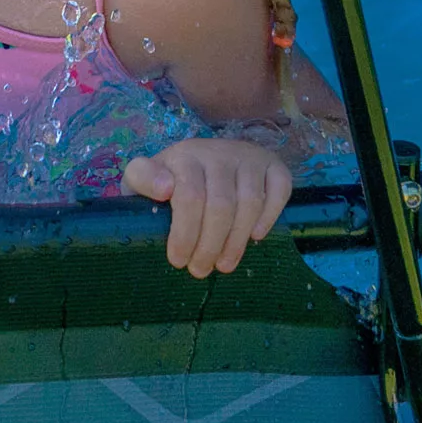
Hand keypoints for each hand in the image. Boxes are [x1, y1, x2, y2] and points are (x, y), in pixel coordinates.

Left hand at [122, 138, 291, 276]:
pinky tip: (255, 237)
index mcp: (186, 155)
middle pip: (221, 205)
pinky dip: (270, 216)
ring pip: (250, 202)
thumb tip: (164, 188)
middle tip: (199, 270)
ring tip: (223, 265)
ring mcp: (248, 157)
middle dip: (209, 245)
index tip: (177, 259)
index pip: (190, 195)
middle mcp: (219, 152)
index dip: (185, 233)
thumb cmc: (167, 180)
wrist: (199, 159)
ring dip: (237, 241)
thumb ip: (141, 179)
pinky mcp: (272, 164)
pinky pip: (280, 189)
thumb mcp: (142, 179)